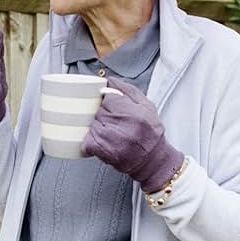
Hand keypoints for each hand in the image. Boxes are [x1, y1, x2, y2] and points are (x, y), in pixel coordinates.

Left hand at [81, 77, 183, 192]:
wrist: (153, 160)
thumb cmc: (150, 132)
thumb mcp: (146, 106)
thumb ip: (127, 90)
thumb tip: (108, 80)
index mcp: (134, 112)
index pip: (107, 96)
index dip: (105, 100)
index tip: (108, 105)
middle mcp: (123, 125)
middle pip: (97, 110)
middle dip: (100, 113)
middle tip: (109, 120)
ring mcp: (112, 139)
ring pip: (90, 124)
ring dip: (94, 126)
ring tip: (107, 131)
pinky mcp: (103, 152)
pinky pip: (86, 141)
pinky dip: (88, 140)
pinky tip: (100, 141)